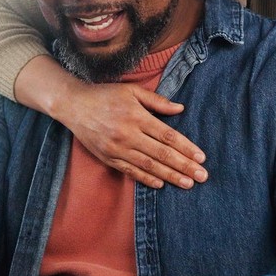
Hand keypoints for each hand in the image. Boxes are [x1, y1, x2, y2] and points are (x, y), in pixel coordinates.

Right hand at [56, 82, 207, 189]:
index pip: (167, 136)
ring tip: (187, 183)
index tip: (201, 157)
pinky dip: (145, 178)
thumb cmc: (105, 95)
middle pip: (162, 154)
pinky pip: (130, 171)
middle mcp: (128, 135)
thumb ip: (157, 101)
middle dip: (184, 166)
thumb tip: (180, 109)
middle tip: (202, 176)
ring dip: (170, 176)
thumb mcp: (131, 91)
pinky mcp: (108, 157)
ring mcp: (117, 148)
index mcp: (136, 116)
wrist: (73, 105)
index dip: (186, 148)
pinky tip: (160, 184)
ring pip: (148, 165)